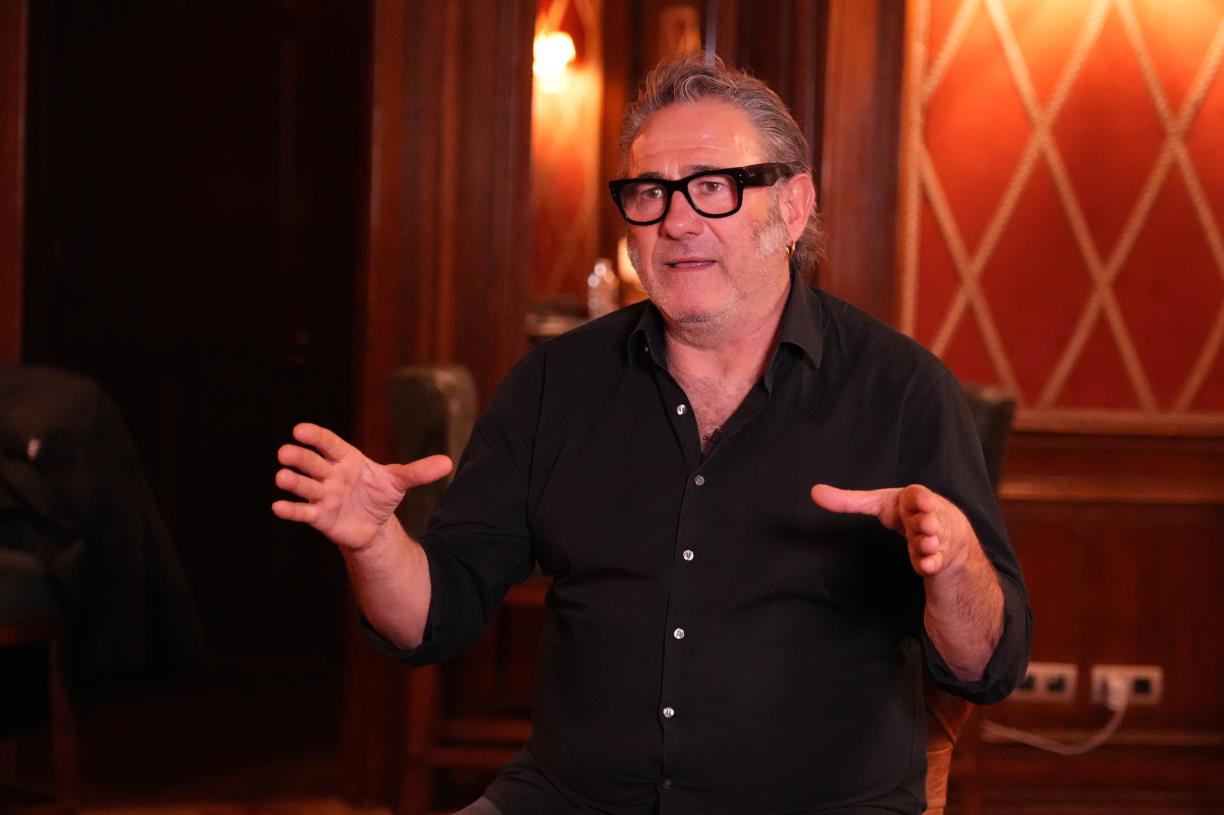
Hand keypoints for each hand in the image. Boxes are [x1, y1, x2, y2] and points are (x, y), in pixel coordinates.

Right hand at [272, 422, 452, 550]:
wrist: (373, 523)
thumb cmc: (379, 495)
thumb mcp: (399, 482)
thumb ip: (418, 472)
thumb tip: (448, 463)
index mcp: (346, 459)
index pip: (328, 443)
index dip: (315, 437)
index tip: (300, 430)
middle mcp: (330, 474)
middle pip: (312, 462)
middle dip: (299, 458)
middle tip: (285, 452)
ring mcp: (322, 495)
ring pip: (304, 486)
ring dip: (292, 482)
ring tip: (282, 477)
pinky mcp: (318, 517)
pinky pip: (302, 512)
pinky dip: (290, 510)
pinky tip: (278, 507)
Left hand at [809, 483, 973, 577]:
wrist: (941, 529)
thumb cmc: (906, 512)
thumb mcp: (878, 503)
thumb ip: (848, 501)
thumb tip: (814, 492)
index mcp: (913, 501)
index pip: (919, 496)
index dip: (921, 499)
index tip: (922, 502)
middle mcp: (926, 518)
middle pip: (927, 520)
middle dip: (926, 523)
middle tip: (925, 526)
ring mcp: (933, 538)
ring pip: (932, 541)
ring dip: (928, 543)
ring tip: (925, 543)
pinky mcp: (936, 557)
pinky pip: (935, 561)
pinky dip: (931, 563)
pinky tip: (925, 566)